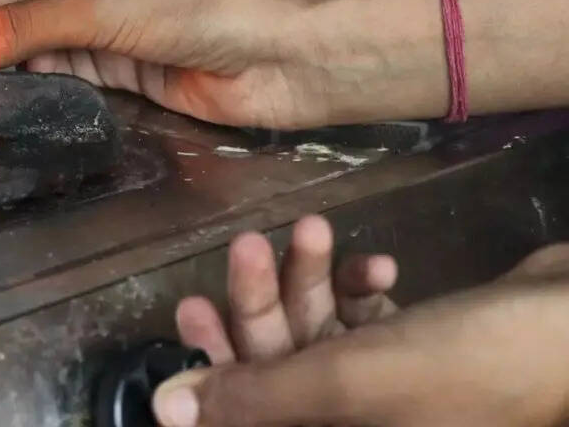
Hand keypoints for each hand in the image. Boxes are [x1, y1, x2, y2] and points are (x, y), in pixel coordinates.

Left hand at [153, 241, 568, 426]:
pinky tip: (384, 264)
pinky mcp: (419, 352)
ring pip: (318, 332)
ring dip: (312, 280)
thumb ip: (255, 396)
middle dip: (262, 302)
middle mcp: (359, 424)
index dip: (217, 365)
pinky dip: (363, 290)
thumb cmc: (471, 364)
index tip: (194, 308)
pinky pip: (366, 322)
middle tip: (249, 243)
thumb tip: (164, 411)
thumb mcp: (351, 382)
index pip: (249, 414)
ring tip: (318, 228)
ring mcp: (390, 390)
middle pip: (279, 364)